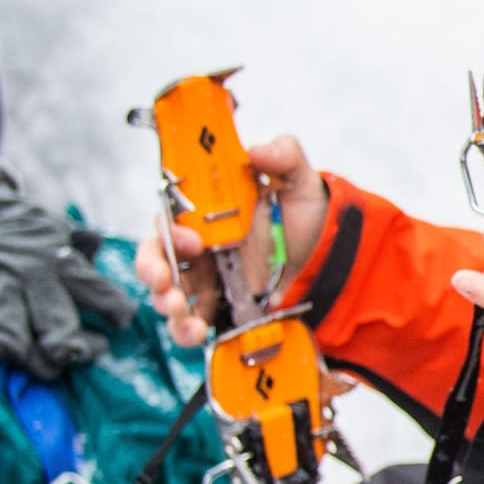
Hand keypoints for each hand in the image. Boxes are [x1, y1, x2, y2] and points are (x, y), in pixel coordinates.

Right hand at [135, 133, 327, 345]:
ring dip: (164, 302)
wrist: (330, 258)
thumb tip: (260, 149)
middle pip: (157, 255)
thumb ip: (284, 156)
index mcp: (207, 212)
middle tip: (164, 280)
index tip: (190, 240)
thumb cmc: (303, 214)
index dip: (170, 229)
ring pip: (167, 290)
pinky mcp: (219, 307)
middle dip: (153, 269)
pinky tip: (194, 334)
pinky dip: (185, 329)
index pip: (171, 215)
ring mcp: (206, 278)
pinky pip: (190, 320)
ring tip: (178, 310)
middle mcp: (199, 245)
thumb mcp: (299, 180)